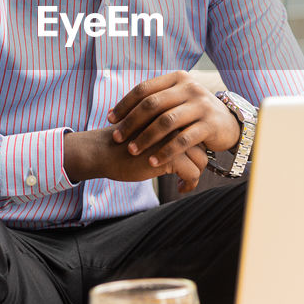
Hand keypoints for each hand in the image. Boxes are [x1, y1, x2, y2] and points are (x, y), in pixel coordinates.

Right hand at [63, 126, 207, 193]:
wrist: (101, 150)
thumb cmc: (121, 143)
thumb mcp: (147, 130)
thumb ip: (164, 133)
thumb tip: (186, 147)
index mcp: (170, 115)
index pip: (195, 132)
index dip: (195, 148)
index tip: (189, 160)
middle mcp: (175, 125)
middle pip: (202, 145)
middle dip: (198, 162)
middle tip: (188, 173)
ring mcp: (173, 140)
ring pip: (201, 160)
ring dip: (196, 174)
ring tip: (184, 182)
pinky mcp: (169, 157)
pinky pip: (192, 173)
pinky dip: (189, 184)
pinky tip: (180, 188)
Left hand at [106, 71, 240, 171]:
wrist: (229, 122)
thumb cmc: (193, 113)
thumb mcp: (176, 100)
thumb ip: (153, 101)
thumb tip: (114, 111)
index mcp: (177, 79)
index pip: (144, 88)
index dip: (125, 104)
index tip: (110, 119)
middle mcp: (190, 88)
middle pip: (152, 104)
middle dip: (131, 122)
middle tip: (117, 137)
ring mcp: (201, 105)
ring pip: (166, 122)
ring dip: (146, 138)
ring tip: (132, 151)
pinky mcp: (210, 124)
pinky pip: (183, 139)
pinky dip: (166, 151)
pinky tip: (153, 161)